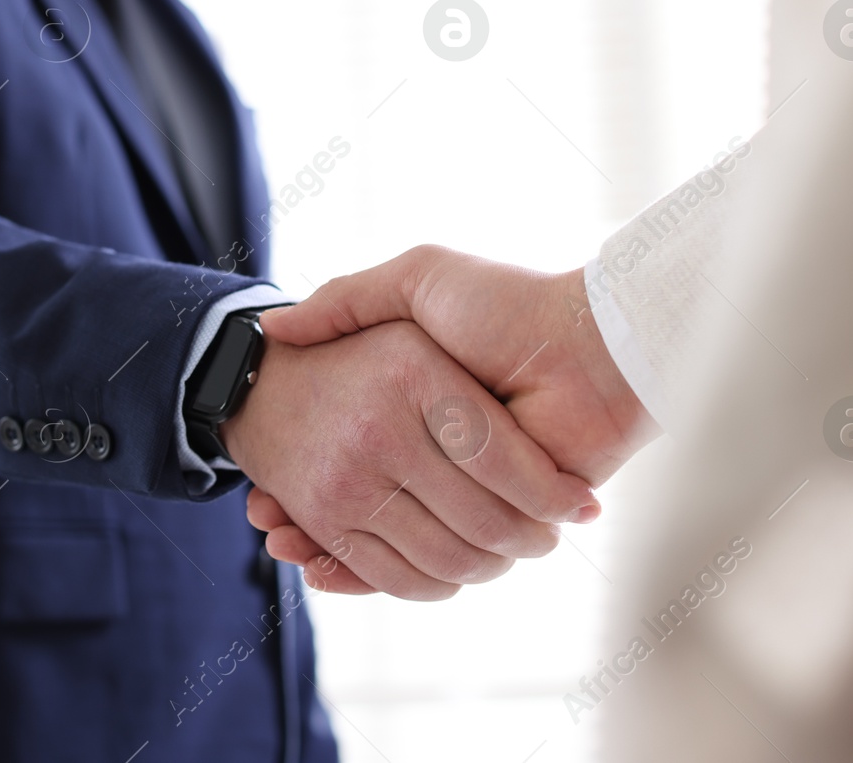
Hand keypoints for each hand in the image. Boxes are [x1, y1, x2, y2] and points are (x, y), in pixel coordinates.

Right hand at [250, 246, 659, 592]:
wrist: (592, 343)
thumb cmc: (506, 304)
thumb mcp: (419, 280)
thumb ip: (351, 298)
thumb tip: (276, 328)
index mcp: (421, 401)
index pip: (346, 443)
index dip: (299, 463)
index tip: (260, 475)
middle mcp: (437, 449)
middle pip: (356, 495)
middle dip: (306, 511)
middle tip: (265, 519)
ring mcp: (462, 487)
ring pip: (381, 534)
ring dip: (329, 544)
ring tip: (281, 537)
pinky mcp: (493, 519)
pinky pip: (421, 561)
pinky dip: (370, 573)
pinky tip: (320, 561)